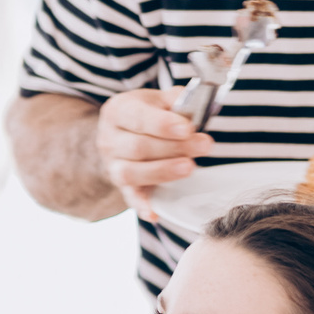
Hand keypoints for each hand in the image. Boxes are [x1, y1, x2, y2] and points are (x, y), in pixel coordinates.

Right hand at [97, 88, 212, 213]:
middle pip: (138, 147)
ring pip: (132, 172)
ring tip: (189, 168)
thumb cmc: (150, 114)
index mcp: (118, 111)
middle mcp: (109, 139)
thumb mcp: (160, 100)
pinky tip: (154, 214)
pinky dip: (142, 206)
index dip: (162, 124)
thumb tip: (193, 106)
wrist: (126, 133)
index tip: (187, 128)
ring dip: (163, 171)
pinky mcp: (122, 186)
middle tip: (205, 145)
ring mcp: (113, 165)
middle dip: (174, 147)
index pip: (137, 118)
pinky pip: (130, 198)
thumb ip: (177, 100)